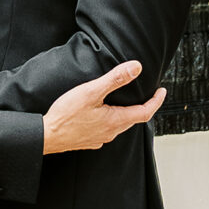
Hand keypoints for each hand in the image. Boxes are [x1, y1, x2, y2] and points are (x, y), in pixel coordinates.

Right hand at [41, 61, 164, 154]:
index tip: (162, 91)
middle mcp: (111, 132)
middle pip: (133, 119)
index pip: (145, 112)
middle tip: (147, 94)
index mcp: (116, 120)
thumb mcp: (91, 91)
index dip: (156, 101)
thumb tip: (136, 68)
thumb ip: (115, 79)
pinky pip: (107, 130)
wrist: (46, 136)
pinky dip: (111, 120)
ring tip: (126, 101)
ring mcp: (100, 138)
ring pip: (120, 125)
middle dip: (143, 106)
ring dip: (126, 113)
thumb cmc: (66, 115)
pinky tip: (103, 114)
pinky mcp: (89, 140)